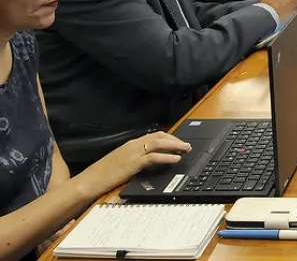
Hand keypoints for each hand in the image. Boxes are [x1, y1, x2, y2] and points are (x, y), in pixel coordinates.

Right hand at [75, 132, 191, 196]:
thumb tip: (149, 160)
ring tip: (186, 149)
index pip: (154, 136)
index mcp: (130, 144)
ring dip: (175, 146)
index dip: (169, 137)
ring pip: (158, 144)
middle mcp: (133, 145)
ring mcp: (132, 153)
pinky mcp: (132, 163)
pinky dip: (166, 157)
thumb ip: (134, 158)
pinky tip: (175, 159)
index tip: (179, 141)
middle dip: (175, 140)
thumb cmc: (103, 174)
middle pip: (159, 137)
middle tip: (188, 145)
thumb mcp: (121, 163)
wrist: (89, 181)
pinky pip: (153, 157)